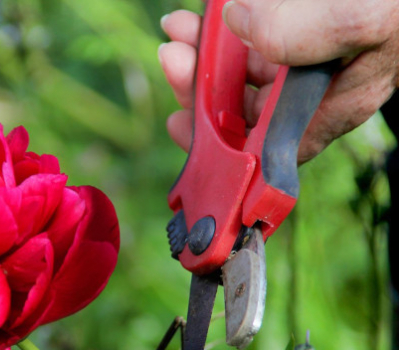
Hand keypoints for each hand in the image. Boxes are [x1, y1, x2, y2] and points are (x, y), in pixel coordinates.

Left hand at [159, 0, 398, 162]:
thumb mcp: (364, 17)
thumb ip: (304, 32)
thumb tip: (241, 24)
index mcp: (331, 106)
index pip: (264, 146)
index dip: (218, 144)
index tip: (181, 124)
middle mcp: (316, 93)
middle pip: (243, 107)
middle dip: (201, 85)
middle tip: (173, 54)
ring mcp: (309, 64)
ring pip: (244, 72)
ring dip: (208, 54)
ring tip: (180, 27)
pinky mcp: (304, 34)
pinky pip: (256, 41)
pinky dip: (229, 30)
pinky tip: (211, 15)